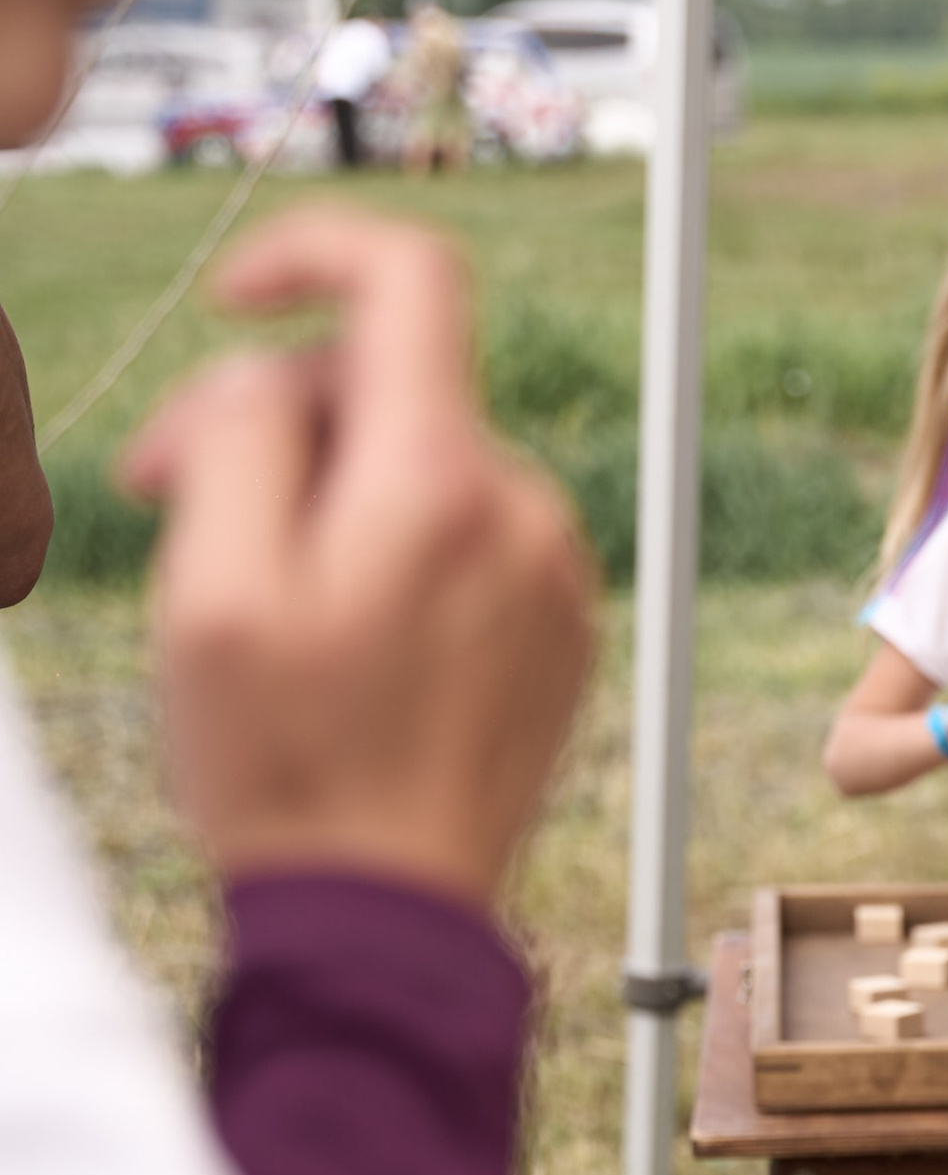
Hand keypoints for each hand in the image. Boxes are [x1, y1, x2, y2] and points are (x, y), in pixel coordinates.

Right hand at [121, 215, 594, 909]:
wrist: (387, 921)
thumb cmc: (288, 770)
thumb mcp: (212, 591)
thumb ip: (240, 438)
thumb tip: (271, 371)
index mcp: (440, 484)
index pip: (409, 276)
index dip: (311, 253)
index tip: (235, 299)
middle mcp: (524, 512)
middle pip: (393, 387)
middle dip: (272, 417)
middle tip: (161, 493)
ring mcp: (553, 575)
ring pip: (420, 469)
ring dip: (325, 497)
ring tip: (250, 596)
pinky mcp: (559, 631)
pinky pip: (463, 542)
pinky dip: (389, 555)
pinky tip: (333, 643)